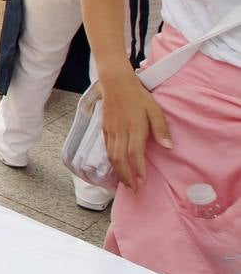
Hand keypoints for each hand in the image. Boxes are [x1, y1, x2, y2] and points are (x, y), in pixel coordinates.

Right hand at [99, 76, 172, 190]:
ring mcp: (111, 131)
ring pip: (112, 156)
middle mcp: (120, 132)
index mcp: (134, 128)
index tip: (142, 183)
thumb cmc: (138, 96)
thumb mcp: (155, 110)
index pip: (134, 154)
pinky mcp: (105, 129)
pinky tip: (116, 167)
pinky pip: (107, 149)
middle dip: (126, 177)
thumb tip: (168, 147)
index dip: (138, 170)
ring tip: (125, 183)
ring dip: (118, 172)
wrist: (116, 83)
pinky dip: (111, 161)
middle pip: (120, 159)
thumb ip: (161, 129)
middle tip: (133, 190)